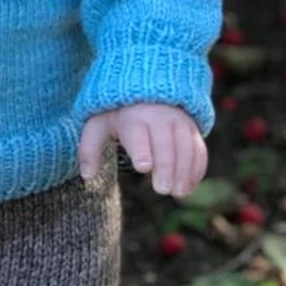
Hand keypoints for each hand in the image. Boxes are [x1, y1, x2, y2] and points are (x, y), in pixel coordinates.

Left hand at [78, 103, 206, 198]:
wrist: (147, 92)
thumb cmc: (118, 116)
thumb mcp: (98, 126)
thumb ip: (89, 149)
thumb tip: (86, 176)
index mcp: (132, 117)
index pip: (137, 133)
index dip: (142, 149)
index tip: (143, 167)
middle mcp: (158, 117)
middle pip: (165, 142)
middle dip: (165, 166)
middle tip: (162, 190)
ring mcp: (178, 122)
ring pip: (185, 146)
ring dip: (184, 170)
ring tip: (178, 193)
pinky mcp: (192, 130)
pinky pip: (198, 149)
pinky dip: (196, 168)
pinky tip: (189, 187)